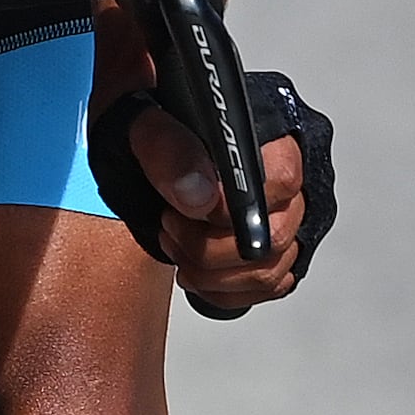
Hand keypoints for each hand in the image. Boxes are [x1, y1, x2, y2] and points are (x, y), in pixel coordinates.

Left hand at [123, 105, 311, 316]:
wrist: (132, 143)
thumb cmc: (147, 125)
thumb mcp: (142, 123)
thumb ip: (168, 150)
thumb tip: (198, 193)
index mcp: (265, 137)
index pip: (282, 181)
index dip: (231, 208)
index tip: (189, 210)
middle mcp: (281, 177)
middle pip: (277, 236)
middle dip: (212, 250)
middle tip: (171, 228)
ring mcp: (279, 215)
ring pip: (271, 269)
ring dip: (214, 275)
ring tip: (177, 248)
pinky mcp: (267, 245)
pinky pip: (267, 286)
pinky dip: (225, 291)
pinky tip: (195, 272)